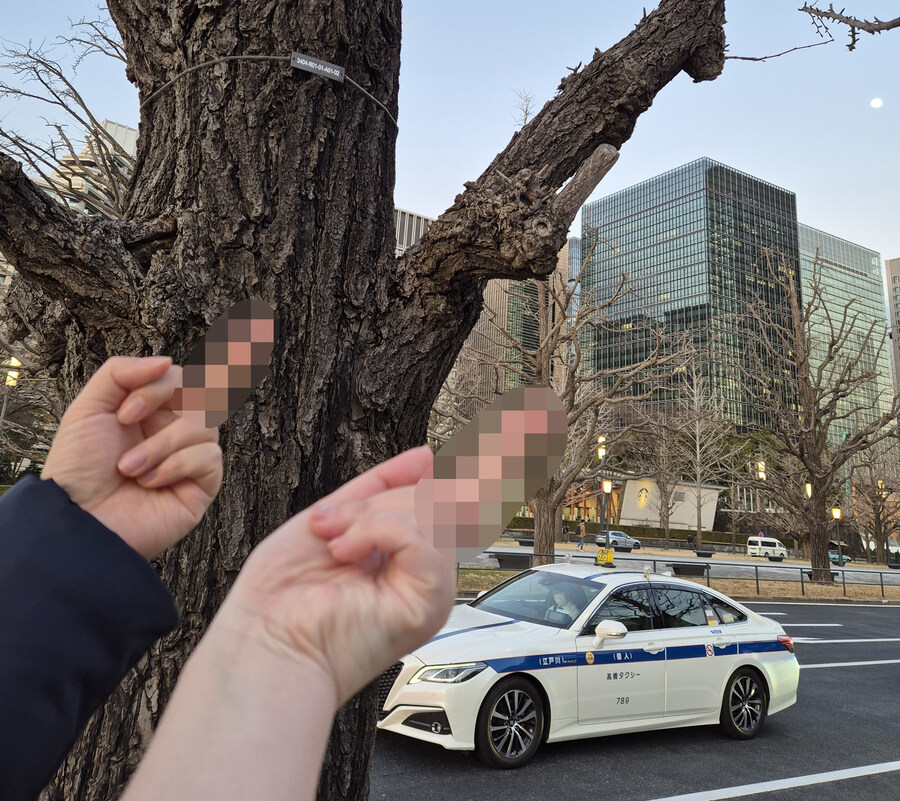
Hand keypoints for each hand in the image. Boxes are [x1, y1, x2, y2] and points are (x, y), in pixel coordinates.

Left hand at [41, 356, 222, 558]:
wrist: (79, 519)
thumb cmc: (78, 470)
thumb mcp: (88, 408)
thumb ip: (122, 372)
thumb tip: (168, 360)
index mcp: (150, 413)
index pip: (180, 379)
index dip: (158, 387)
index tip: (125, 412)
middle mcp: (174, 433)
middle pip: (200, 396)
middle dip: (160, 408)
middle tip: (127, 424)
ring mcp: (190, 460)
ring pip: (206, 427)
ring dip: (162, 445)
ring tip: (130, 468)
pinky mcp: (202, 487)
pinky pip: (210, 458)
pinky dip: (176, 466)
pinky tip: (149, 483)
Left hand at [211, 446, 455, 706]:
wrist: (264, 641)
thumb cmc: (283, 598)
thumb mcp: (333, 517)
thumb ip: (379, 488)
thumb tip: (426, 456)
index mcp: (404, 558)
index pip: (441, 499)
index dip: (431, 477)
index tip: (421, 460)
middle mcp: (423, 575)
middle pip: (436, 501)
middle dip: (376, 500)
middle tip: (332, 524)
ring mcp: (431, 591)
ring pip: (433, 515)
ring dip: (371, 516)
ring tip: (335, 543)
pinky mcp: (430, 606)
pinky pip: (425, 541)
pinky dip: (380, 531)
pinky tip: (348, 552)